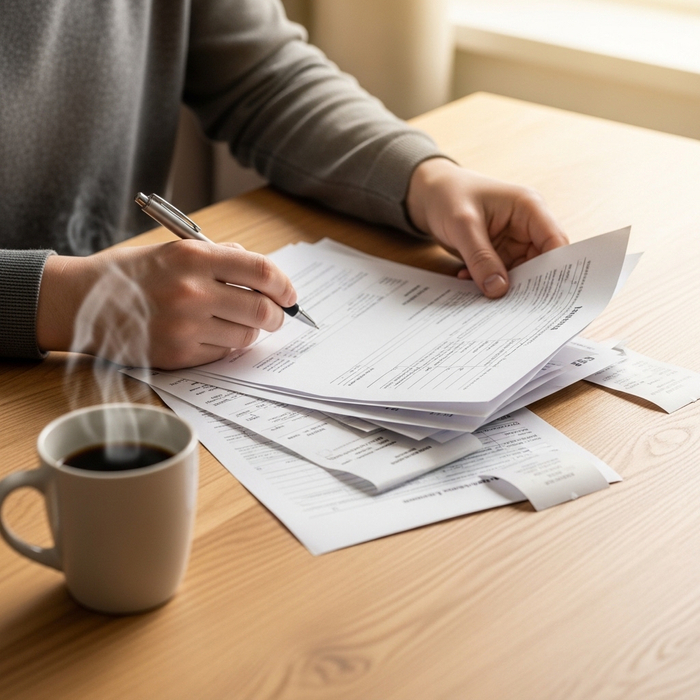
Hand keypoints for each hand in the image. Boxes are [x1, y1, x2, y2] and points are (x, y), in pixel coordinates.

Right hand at [36, 240, 296, 368]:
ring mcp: (185, 326)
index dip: (284, 286)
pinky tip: (210, 335)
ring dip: (250, 332)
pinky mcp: (178, 354)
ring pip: (246, 336)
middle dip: (277, 316)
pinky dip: (226, 346)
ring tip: (235, 324)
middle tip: (276, 317)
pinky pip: (222, 354)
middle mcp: (192, 291)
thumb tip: (263, 274)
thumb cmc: (134, 273)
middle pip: (262, 310)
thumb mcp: (175, 249)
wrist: (82, 302)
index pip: (261, 271)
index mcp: (194, 257)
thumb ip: (222, 257)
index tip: (290, 295)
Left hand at [405, 158, 568, 297]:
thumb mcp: (463, 225)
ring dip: (503, 286)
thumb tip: (498, 290)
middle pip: (541, 263)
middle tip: (512, 307)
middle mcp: (527, 226)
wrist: (429, 194)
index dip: (555, 269)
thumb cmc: (448, 196)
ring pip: (521, 274)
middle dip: (528, 285)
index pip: (555, 242)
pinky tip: (467, 281)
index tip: (545, 296)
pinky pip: (501, 275)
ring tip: (485, 297)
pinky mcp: (499, 254)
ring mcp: (513, 242)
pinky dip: (487, 282)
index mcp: (529, 208)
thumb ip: (481, 258)